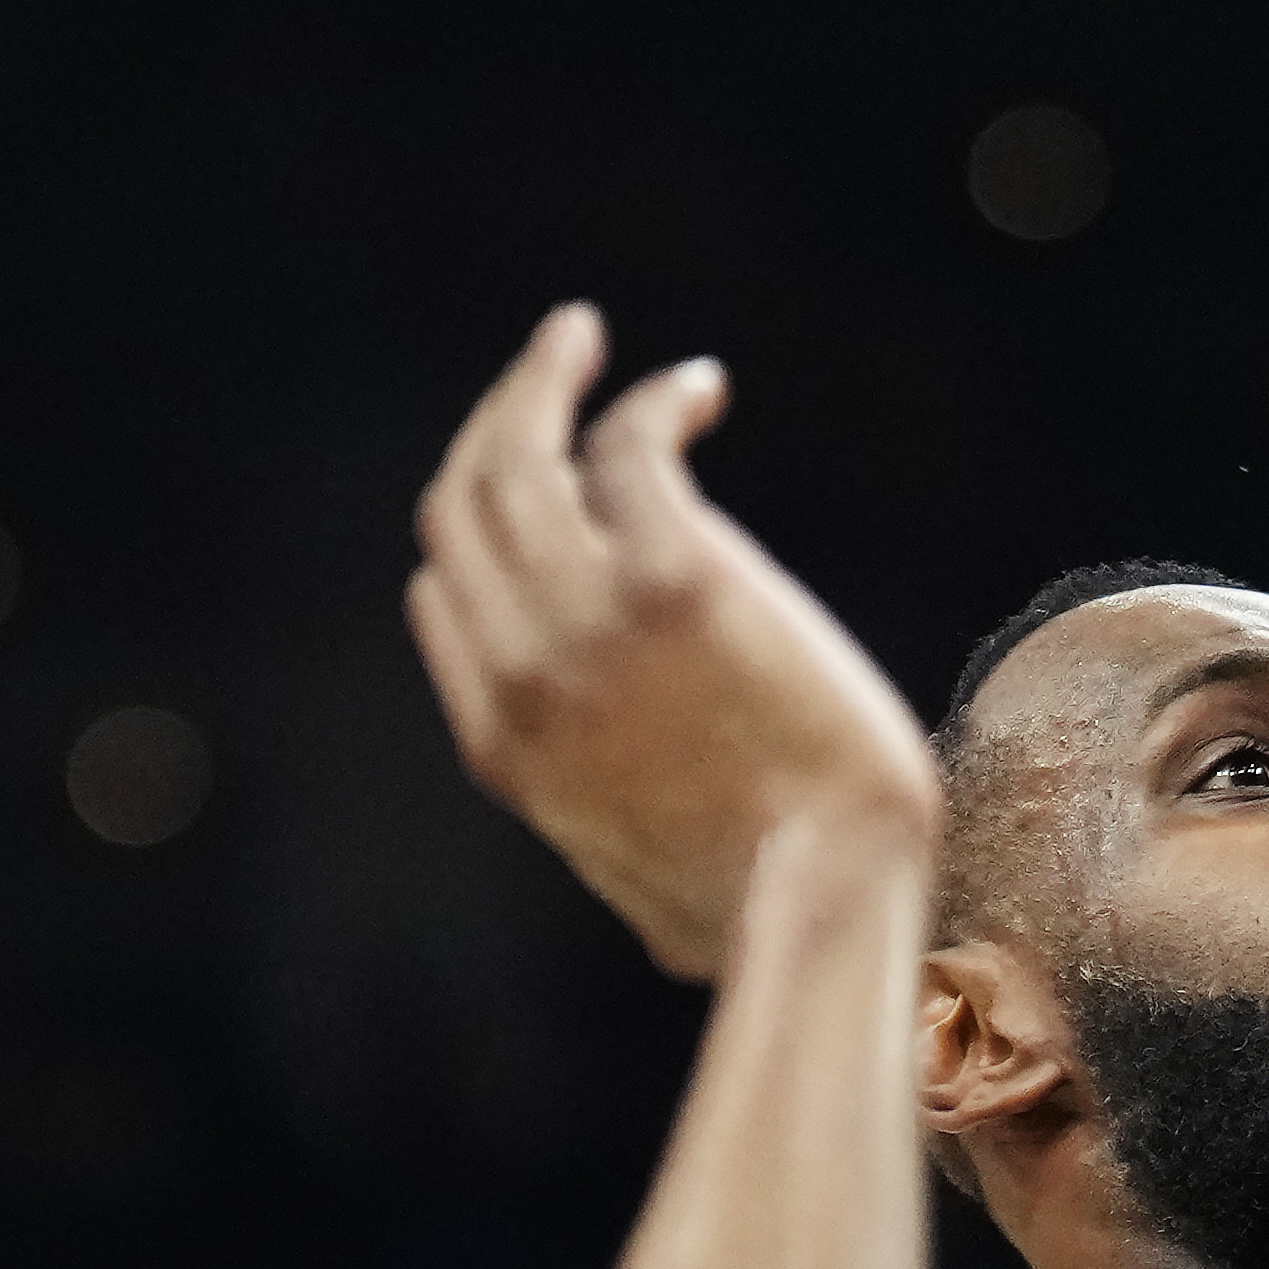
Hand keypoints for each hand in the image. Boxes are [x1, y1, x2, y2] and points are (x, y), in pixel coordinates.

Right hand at [404, 304, 939, 979]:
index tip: (540, 497)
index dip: (480, 534)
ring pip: (519, 453)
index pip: (442, 594)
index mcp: (503, 740)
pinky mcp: (677, 575)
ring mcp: (589, 616)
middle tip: (548, 369)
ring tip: (581, 339)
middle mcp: (522, 666)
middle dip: (497, 424)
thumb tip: (669, 929)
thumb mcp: (656, 906)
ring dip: (543, 380)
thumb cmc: (770, 917)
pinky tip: (700, 389)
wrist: (826, 896)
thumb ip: (632, 864)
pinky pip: (632, 444)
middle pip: (464, 503)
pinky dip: (655, 400)